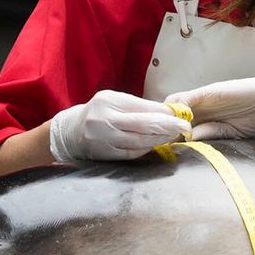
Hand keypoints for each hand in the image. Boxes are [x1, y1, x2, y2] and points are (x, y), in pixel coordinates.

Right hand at [49, 90, 191, 161]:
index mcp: (109, 101)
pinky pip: (130, 153)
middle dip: (167, 126)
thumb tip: (170, 111)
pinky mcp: (104, 154)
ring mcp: (103, 138)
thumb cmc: (99, 113)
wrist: (69, 131)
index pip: (143, 107)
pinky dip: (146, 149)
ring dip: (159, 140)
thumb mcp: (114, 101)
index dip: (165, 112)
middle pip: (142, 124)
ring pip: (139, 142)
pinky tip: (156, 145)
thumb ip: (138, 106)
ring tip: (173, 136)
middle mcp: (104, 119)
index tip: (182, 115)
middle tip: (184, 127)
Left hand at [165, 64, 254, 139]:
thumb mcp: (230, 132)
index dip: (168, 135)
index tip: (161, 147)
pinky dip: (176, 109)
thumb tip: (190, 139)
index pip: (178, 126)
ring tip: (163, 134)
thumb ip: (210, 134)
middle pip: (170, 116)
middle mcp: (199, 108)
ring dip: (166, 119)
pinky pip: (183, 99)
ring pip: (171, 107)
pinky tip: (174, 121)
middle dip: (162, 128)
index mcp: (204, 118)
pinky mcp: (205, 93)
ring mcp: (201, 99)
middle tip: (155, 142)